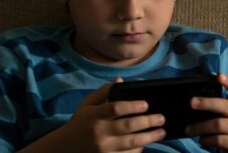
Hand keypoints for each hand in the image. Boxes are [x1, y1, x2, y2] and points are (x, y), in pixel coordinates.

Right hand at [20, 78, 165, 152]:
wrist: (65, 147)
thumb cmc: (80, 122)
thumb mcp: (87, 104)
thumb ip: (104, 92)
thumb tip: (120, 80)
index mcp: (94, 115)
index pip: (115, 108)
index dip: (132, 105)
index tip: (146, 104)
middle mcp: (99, 132)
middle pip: (127, 126)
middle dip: (148, 122)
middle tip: (161, 118)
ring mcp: (103, 148)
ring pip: (131, 143)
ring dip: (149, 137)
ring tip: (161, 132)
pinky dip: (139, 149)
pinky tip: (147, 143)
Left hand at [185, 73, 227, 152]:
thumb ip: (220, 109)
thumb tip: (196, 102)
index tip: (218, 75)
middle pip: (226, 106)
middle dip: (207, 103)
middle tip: (191, 103)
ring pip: (219, 125)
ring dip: (200, 127)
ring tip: (189, 129)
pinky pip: (220, 140)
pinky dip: (207, 140)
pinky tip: (202, 140)